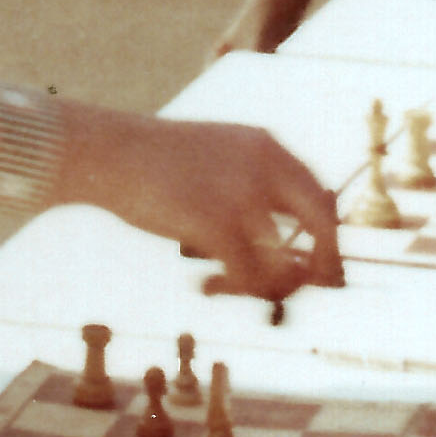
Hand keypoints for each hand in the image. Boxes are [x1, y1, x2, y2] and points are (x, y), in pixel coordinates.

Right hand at [58, 104, 344, 304]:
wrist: (110, 152)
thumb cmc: (156, 164)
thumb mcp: (217, 160)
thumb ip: (254, 188)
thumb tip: (285, 247)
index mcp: (266, 146)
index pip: (320, 195)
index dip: (326, 235)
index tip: (315, 265)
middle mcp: (264, 166)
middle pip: (322, 225)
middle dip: (321, 265)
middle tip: (303, 291)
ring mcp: (243, 194)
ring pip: (284, 261)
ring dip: (265, 286)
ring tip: (227, 285)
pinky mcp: (217, 222)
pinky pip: (248, 276)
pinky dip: (233, 290)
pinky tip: (205, 286)